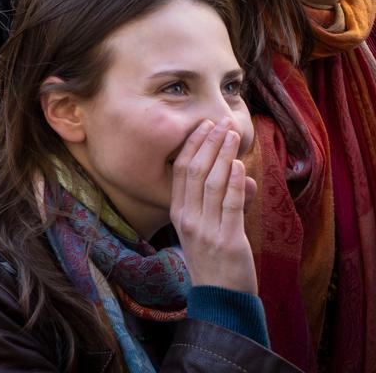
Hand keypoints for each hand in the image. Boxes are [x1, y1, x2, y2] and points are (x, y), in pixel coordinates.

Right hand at [172, 120, 257, 293]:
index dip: (192, 146)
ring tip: (232, 136)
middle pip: (195, 171)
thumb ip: (225, 200)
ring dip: (223, 156)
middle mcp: (187, 218)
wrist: (221, 298)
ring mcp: (205, 229)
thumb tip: (242, 174)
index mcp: (179, 213)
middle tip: (220, 123)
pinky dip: (236, 183)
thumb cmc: (216, 261)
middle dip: (208, 144)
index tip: (204, 126)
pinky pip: (230, 205)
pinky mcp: (227, 240)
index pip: (181, 171)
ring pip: (212, 183)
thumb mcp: (210, 227)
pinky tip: (240, 167)